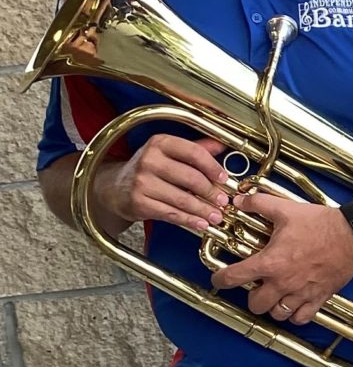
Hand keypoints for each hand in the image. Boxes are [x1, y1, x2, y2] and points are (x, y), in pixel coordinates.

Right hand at [90, 133, 229, 237]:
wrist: (115, 187)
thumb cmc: (148, 169)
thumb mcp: (168, 152)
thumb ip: (194, 149)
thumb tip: (221, 145)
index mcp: (160, 143)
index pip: (193, 153)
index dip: (213, 167)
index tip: (224, 179)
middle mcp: (149, 160)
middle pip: (191, 178)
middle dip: (211, 192)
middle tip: (223, 201)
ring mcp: (142, 182)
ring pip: (182, 199)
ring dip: (203, 210)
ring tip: (216, 216)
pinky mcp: (139, 202)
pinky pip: (171, 213)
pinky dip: (189, 220)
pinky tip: (200, 223)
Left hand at [209, 193, 352, 325]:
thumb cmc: (320, 224)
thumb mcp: (285, 209)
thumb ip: (258, 204)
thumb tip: (240, 201)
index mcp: (270, 262)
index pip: (234, 278)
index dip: (220, 280)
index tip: (219, 279)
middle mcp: (283, 282)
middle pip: (255, 305)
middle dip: (251, 297)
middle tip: (255, 287)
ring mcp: (301, 293)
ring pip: (277, 314)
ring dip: (273, 307)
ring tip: (275, 296)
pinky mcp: (319, 297)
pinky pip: (301, 318)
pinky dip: (295, 315)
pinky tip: (294, 305)